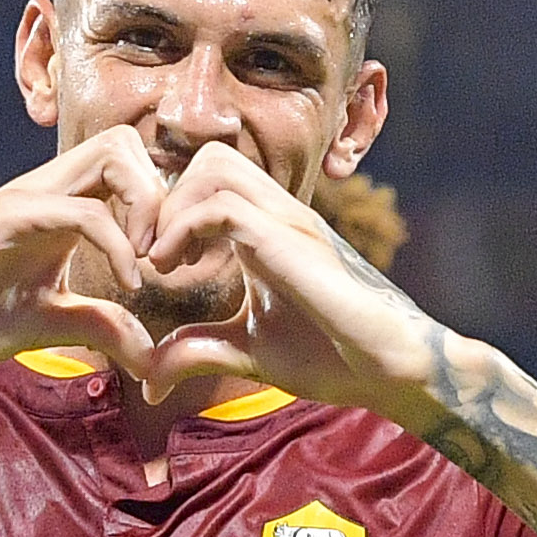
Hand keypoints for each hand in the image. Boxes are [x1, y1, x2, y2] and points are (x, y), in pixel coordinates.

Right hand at [0, 129, 168, 373]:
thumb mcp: (50, 324)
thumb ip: (101, 327)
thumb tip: (152, 357)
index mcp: (62, 207)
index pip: (130, 167)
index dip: (162, 208)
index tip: (167, 266)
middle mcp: (49, 190)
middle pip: (128, 141)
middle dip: (163, 195)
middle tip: (163, 257)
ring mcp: (30, 198)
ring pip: (114, 154)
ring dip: (148, 207)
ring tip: (147, 266)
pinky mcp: (11, 217)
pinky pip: (86, 211)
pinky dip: (120, 244)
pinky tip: (126, 285)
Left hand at [124, 141, 449, 411]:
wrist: (388, 369)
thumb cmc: (331, 357)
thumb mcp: (245, 352)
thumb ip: (196, 352)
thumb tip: (149, 378)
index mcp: (268, 229)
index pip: (210, 180)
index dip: (170, 210)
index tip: (153, 261)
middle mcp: (279, 213)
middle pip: (209, 158)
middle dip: (166, 199)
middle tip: (151, 255)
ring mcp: (287, 221)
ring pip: (214, 167)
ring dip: (172, 210)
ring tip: (159, 262)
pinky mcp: (289, 241)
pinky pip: (223, 206)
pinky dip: (183, 229)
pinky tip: (172, 270)